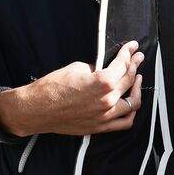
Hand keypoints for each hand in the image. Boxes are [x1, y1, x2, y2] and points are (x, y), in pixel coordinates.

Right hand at [0, 42, 143, 136]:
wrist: (36, 109)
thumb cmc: (52, 87)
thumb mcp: (76, 68)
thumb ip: (97, 68)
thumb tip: (105, 69)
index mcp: (103, 82)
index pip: (123, 64)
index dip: (129, 53)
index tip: (133, 47)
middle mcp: (108, 99)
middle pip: (129, 80)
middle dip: (135, 65)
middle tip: (137, 58)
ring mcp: (105, 115)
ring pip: (133, 102)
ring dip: (136, 88)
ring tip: (136, 79)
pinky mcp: (100, 127)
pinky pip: (125, 122)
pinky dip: (131, 112)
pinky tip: (130, 103)